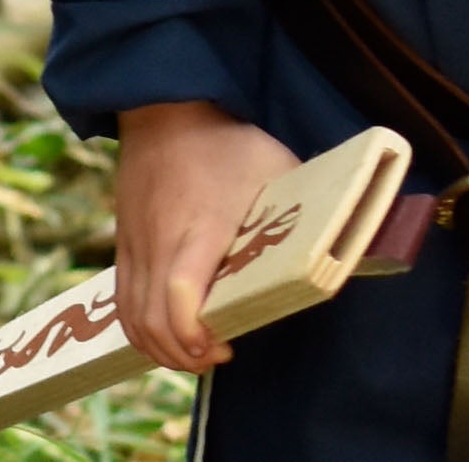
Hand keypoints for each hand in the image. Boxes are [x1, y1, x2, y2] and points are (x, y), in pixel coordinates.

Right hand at [115, 101, 299, 372]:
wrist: (167, 112)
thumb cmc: (228, 143)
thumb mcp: (276, 167)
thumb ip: (302, 208)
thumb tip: (345, 240)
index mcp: (202, 228)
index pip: (183, 292)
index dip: (196, 333)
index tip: (224, 345)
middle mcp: (162, 243)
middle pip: (154, 320)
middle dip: (183, 355)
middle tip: (217, 356)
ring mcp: (138, 246)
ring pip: (133, 319)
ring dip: (161, 349)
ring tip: (194, 353)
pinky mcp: (124, 246)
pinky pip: (123, 303)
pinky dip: (140, 330)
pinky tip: (166, 335)